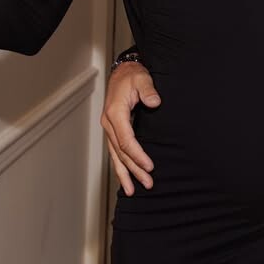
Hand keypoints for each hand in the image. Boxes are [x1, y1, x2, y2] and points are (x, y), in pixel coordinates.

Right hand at [100, 60, 160, 194]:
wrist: (122, 72)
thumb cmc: (132, 76)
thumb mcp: (141, 78)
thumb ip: (148, 90)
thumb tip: (154, 102)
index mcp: (115, 112)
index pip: (126, 140)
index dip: (137, 155)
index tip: (149, 166)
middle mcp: (109, 123)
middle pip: (121, 152)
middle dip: (134, 169)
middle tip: (148, 183)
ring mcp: (110, 129)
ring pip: (116, 155)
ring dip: (125, 173)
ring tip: (132, 191)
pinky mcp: (113, 131)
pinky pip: (116, 152)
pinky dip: (120, 166)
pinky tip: (126, 178)